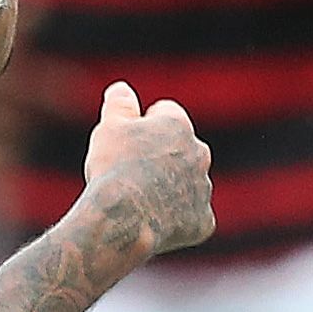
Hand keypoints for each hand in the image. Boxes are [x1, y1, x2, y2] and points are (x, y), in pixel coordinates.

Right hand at [78, 82, 213, 257]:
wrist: (124, 220)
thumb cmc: (114, 169)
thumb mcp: (109, 128)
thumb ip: (119, 105)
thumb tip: (122, 89)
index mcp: (178, 125)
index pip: (164, 113)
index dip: (142, 124)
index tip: (126, 142)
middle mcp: (199, 153)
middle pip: (179, 148)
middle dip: (161, 156)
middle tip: (131, 173)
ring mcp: (203, 189)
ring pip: (187, 183)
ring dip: (169, 187)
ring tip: (141, 201)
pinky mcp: (203, 221)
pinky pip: (191, 216)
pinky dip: (177, 219)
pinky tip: (154, 222)